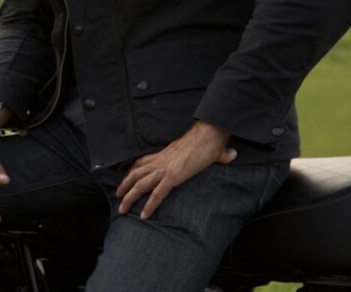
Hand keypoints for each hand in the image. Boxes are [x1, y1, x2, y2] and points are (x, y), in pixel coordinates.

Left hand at [116, 120, 235, 219]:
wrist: (207, 136)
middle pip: (135, 174)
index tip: (124, 178)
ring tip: (123, 209)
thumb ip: (216, 154)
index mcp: (163, 155)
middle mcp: (160, 162)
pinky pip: (157, 194)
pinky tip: (144, 215)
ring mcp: (165, 170)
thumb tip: (231, 154)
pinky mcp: (172, 177)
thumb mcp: (205, 148)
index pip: (141, 162)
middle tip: (118, 197)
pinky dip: (149, 205)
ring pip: (140, 185)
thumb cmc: (207, 141)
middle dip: (124, 186)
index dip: (131, 171)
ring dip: (129, 197)